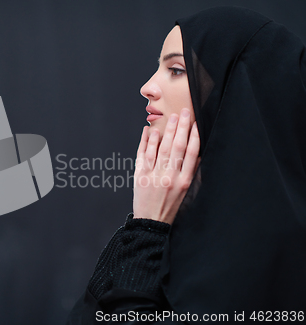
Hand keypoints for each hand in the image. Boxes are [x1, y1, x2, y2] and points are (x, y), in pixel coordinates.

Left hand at [133, 109, 199, 223]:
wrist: (151, 223)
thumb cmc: (170, 207)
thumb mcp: (186, 192)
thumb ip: (190, 172)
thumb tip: (196, 152)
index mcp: (184, 181)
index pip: (191, 154)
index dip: (194, 136)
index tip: (196, 123)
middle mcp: (170, 178)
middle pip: (176, 147)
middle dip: (181, 128)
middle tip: (183, 113)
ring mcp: (154, 176)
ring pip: (160, 149)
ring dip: (165, 131)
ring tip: (170, 118)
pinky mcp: (140, 177)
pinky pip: (143, 155)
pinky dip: (146, 142)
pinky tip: (149, 131)